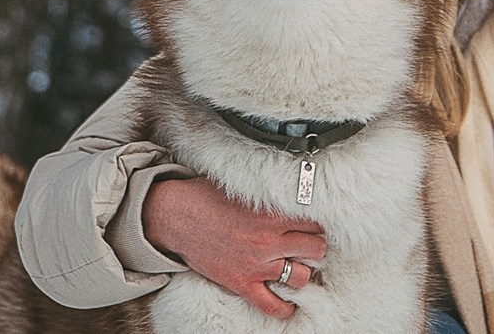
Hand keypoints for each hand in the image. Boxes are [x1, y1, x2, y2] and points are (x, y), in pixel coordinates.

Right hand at [144, 176, 325, 317]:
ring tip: (298, 265)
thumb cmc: (207, 196)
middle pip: (316, 248)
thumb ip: (268, 191)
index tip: (314, 224)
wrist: (175, 216)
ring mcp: (256, 265)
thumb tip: (288, 185)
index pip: (315, 221)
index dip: (318, 223)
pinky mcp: (242, 283)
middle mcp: (269, 241)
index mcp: (272, 213)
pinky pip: (272, 305)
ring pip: (301, 276)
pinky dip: (284, 307)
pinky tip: (289, 302)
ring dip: (303, 272)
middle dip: (315, 246)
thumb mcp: (243, 186)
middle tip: (309, 244)